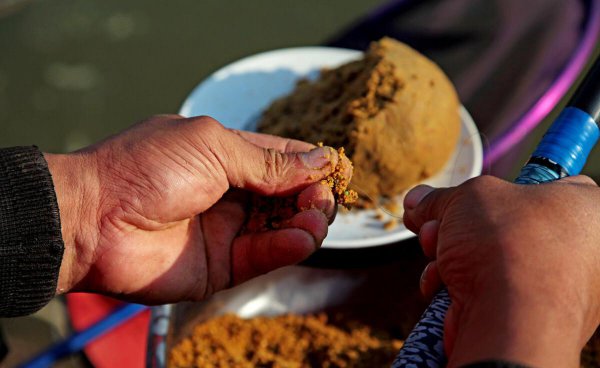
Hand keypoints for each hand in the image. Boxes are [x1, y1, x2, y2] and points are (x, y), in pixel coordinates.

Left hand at [45, 115, 349, 303]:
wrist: (92, 219)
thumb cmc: (145, 168)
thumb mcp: (213, 147)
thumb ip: (269, 162)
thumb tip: (320, 160)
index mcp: (227, 155)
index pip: (283, 159)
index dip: (313, 164)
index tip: (338, 170)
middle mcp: (231, 193)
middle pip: (289, 196)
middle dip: (312, 196)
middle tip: (324, 200)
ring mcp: (226, 230)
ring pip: (282, 228)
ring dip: (306, 223)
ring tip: (316, 220)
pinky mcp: (221, 265)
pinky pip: (263, 256)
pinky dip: (286, 247)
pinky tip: (302, 238)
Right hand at [403, 175, 599, 367]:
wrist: (511, 321)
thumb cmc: (508, 244)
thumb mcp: (468, 196)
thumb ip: (441, 197)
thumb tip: (415, 202)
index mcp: (589, 210)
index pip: (546, 186)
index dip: (502, 189)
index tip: (469, 197)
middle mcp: (585, 252)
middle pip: (504, 227)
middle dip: (457, 227)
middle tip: (436, 226)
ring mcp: (562, 291)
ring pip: (491, 262)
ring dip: (450, 255)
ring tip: (437, 252)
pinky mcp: (533, 322)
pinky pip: (491, 294)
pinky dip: (458, 288)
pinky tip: (442, 286)